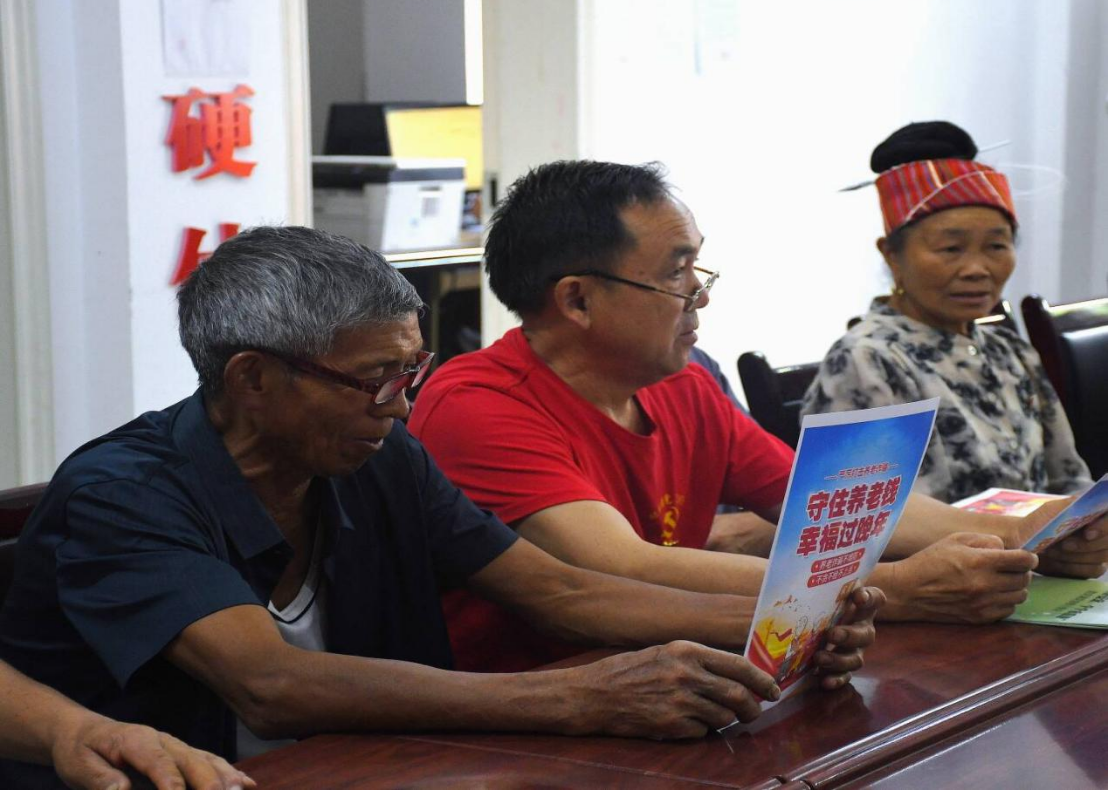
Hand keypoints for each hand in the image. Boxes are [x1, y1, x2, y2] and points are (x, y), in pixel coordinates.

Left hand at [51, 713, 254, 789]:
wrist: (82, 731)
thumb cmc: (80, 750)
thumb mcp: (78, 765)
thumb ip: (99, 779)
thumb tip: (120, 789)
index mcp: (135, 741)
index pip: (158, 762)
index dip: (171, 782)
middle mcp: (162, 740)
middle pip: (191, 760)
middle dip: (209, 780)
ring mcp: (174, 746)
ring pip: (205, 760)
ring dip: (224, 776)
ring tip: (241, 789)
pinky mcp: (180, 755)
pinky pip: (207, 761)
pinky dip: (227, 771)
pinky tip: (246, 783)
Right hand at [563, 641, 779, 738]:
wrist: (595, 693)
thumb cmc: (629, 671)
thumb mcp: (666, 653)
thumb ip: (698, 661)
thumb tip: (735, 675)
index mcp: (688, 650)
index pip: (739, 665)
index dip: (762, 680)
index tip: (774, 690)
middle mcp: (687, 673)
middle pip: (738, 695)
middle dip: (752, 708)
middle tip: (753, 713)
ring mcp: (680, 700)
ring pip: (724, 718)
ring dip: (724, 722)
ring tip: (712, 718)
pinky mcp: (671, 724)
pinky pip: (701, 733)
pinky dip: (700, 732)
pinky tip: (685, 724)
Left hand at [813, 586, 882, 690]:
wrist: (823, 616)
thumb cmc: (827, 599)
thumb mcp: (829, 589)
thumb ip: (827, 584)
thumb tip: (807, 575)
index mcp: (863, 607)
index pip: (875, 598)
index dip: (870, 598)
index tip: (859, 596)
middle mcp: (863, 628)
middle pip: (865, 635)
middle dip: (849, 636)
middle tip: (832, 634)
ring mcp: (856, 649)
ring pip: (855, 659)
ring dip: (838, 660)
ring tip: (820, 658)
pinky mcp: (844, 666)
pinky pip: (844, 676)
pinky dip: (836, 679)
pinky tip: (824, 681)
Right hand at [876, 533, 1036, 622]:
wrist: (909, 590)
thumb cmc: (931, 560)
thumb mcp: (955, 539)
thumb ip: (985, 540)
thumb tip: (1006, 549)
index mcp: (980, 562)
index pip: (1023, 560)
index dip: (1029, 556)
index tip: (1025, 556)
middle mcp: (985, 585)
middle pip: (1024, 579)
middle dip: (1022, 571)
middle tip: (1012, 567)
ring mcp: (983, 604)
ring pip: (1020, 596)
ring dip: (1015, 587)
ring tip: (1002, 581)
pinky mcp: (980, 619)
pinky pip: (1008, 610)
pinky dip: (1006, 601)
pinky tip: (992, 594)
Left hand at [1019, 498, 1107, 578]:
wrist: (1026, 544)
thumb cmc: (1038, 523)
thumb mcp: (1051, 511)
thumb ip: (1070, 504)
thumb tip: (1086, 499)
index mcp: (1097, 513)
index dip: (1104, 527)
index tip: (1087, 534)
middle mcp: (1103, 532)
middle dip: (1085, 545)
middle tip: (1062, 545)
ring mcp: (1101, 550)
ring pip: (1102, 556)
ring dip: (1075, 556)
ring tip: (1052, 551)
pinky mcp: (1094, 567)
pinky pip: (1094, 570)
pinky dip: (1073, 566)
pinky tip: (1056, 561)